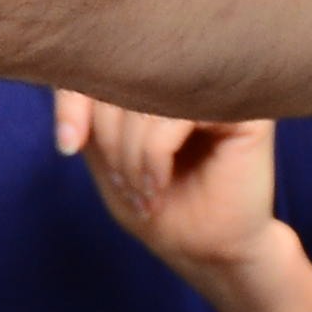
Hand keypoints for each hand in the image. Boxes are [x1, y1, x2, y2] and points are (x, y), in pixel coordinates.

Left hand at [61, 91, 281, 283]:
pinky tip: (160, 184)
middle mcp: (192, 72)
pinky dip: (154, 155)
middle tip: (121, 183)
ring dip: (129, 153)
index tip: (69, 145)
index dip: (72, 99)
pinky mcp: (243, 111)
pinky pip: (174, 114)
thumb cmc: (160, 205)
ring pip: (147, 97)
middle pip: (123, 77)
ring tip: (142, 192)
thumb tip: (68, 71)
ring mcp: (218, 87)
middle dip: (107, 138)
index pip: (103, 60)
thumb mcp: (106, 155)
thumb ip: (90, 111)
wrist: (209, 252)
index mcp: (160, 76)